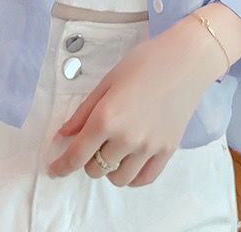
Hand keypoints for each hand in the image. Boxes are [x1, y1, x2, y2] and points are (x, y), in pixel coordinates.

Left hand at [45, 15, 227, 186]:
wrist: (186, 60)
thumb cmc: (144, 62)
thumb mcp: (107, 81)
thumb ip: (84, 112)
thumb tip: (63, 135)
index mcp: (106, 118)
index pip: (76, 155)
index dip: (61, 166)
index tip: (54, 170)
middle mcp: (126, 138)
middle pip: (95, 169)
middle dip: (87, 159)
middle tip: (93, 141)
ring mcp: (149, 148)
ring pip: (118, 178)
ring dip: (109, 168)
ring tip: (113, 148)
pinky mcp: (167, 151)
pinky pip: (144, 179)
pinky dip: (132, 175)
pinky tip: (130, 160)